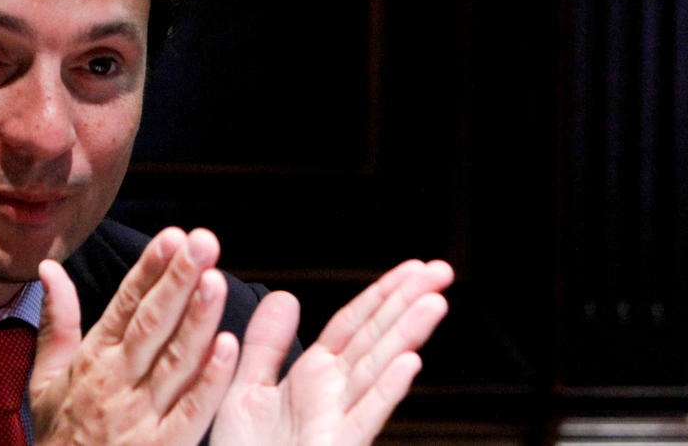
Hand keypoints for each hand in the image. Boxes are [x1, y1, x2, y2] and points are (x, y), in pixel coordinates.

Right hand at [29, 227, 239, 445]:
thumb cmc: (59, 435)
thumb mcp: (45, 378)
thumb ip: (56, 321)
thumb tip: (49, 267)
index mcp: (94, 359)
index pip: (125, 304)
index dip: (149, 269)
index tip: (172, 236)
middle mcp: (117, 381)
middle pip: (152, 323)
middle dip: (178, 280)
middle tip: (202, 241)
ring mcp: (140, 416)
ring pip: (174, 360)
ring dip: (197, 319)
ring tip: (216, 279)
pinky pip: (189, 412)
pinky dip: (208, 381)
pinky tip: (228, 348)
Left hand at [210, 259, 452, 445]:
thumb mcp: (246, 388)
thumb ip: (266, 344)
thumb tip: (285, 296)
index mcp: (313, 376)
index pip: (354, 324)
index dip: (383, 294)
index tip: (413, 267)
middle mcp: (332, 393)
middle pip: (375, 338)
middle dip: (408, 303)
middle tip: (442, 271)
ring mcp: (337, 420)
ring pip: (378, 369)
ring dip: (407, 336)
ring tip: (434, 303)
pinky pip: (364, 416)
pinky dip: (387, 390)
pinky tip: (409, 363)